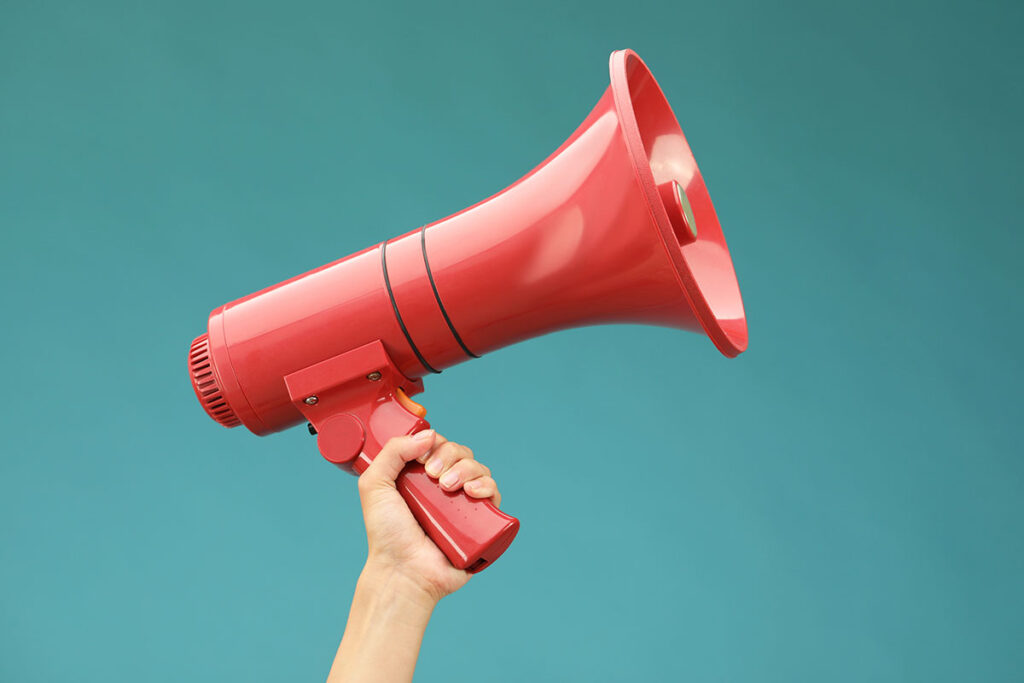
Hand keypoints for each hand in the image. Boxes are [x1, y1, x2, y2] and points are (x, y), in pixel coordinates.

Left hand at [356, 430, 501, 602]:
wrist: (404, 570)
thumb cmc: (387, 534)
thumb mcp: (374, 485)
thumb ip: (392, 452)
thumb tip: (428, 435)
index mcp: (421, 476)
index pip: (439, 446)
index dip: (436, 445)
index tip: (423, 459)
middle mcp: (444, 488)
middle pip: (461, 453)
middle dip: (450, 456)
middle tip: (433, 476)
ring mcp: (462, 504)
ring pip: (479, 469)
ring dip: (468, 469)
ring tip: (450, 487)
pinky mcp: (479, 521)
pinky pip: (493, 494)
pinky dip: (488, 486)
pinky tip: (473, 492)